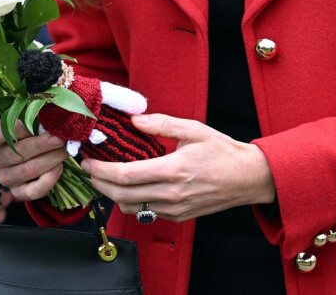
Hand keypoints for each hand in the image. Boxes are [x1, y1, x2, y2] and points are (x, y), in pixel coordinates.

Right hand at [0, 119, 67, 201]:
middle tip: (61, 138)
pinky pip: (31, 191)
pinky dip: (47, 180)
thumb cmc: (32, 130)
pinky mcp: (16, 192)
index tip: (40, 123)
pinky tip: (59, 168)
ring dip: (50, 159)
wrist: (35, 152)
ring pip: (27, 170)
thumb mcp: (31, 119)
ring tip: (65, 150)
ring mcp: (4, 177)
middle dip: (42, 145)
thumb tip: (52, 114)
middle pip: (17, 153)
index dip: (19, 128)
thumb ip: (36, 117)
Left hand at [81, 114, 275, 222]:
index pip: (127, 175)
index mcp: (175, 170)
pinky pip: (147, 212)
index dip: (103, 171)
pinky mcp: (178, 217)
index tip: (89, 161)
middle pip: (123, 195)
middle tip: (89, 170)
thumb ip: (162, 124)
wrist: (246, 178)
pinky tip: (129, 187)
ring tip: (105, 178)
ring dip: (113, 195)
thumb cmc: (222, 151)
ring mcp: (175, 209)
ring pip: (132, 207)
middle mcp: (172, 194)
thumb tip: (136, 119)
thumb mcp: (194, 129)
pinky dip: (132, 201)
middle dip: (100, 184)